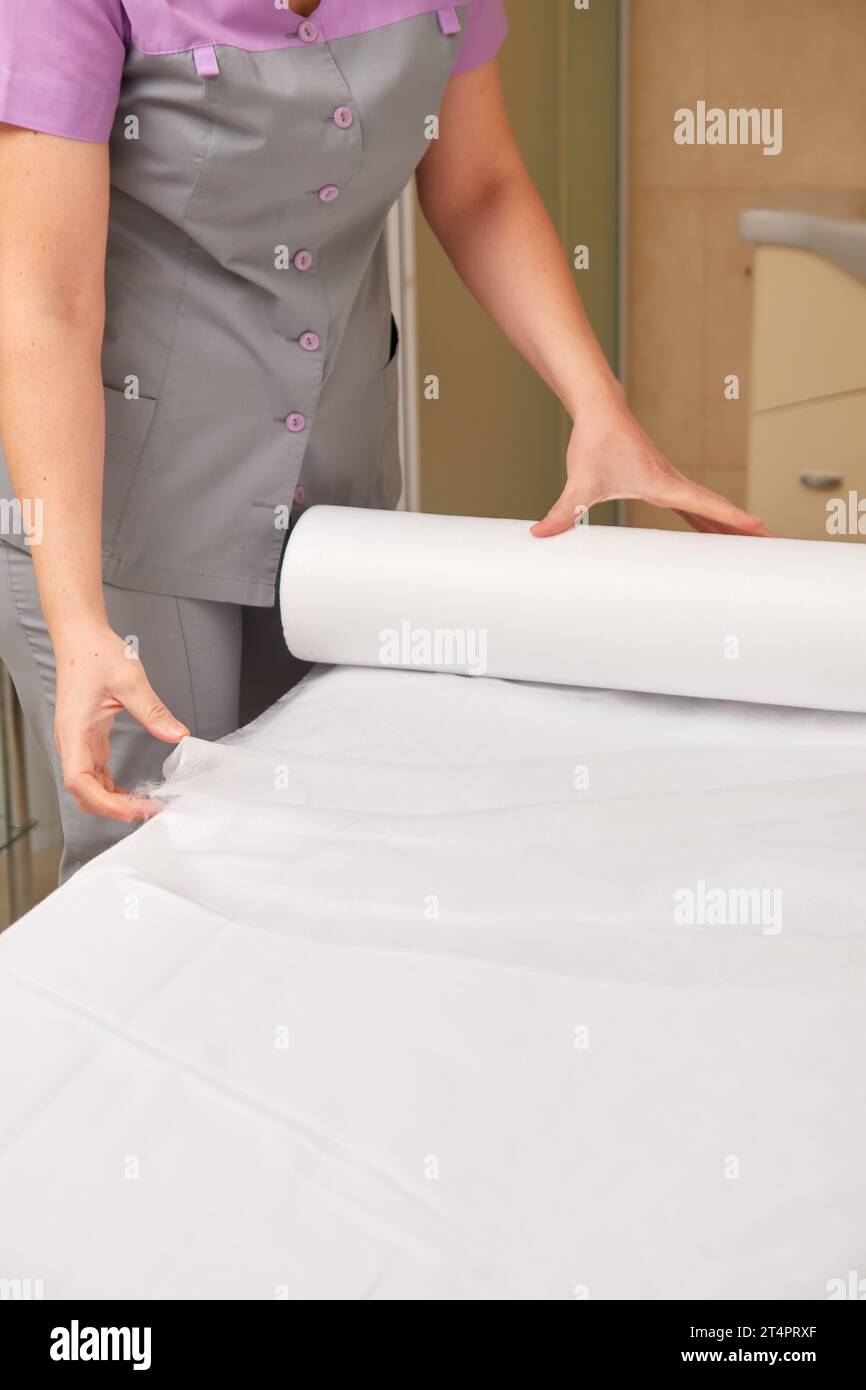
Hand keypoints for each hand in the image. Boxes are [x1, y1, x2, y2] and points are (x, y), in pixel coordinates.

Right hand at [53, 622, 188, 821]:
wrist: (81, 637)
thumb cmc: (96, 653)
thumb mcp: (130, 680)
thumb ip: (153, 711)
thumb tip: (178, 735)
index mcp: (74, 730)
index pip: (79, 781)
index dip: (105, 802)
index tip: (133, 809)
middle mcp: (71, 741)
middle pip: (83, 791)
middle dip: (113, 807)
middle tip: (149, 809)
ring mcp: (78, 742)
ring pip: (88, 785)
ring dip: (113, 800)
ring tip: (145, 804)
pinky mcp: (87, 738)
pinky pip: (95, 773)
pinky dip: (111, 787)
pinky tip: (132, 791)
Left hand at [532, 393, 774, 537]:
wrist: (601, 411)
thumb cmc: (594, 442)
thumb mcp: (578, 482)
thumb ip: (562, 513)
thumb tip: (539, 535)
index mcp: (661, 483)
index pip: (703, 503)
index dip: (729, 517)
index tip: (758, 527)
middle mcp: (673, 483)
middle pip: (718, 510)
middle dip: (747, 530)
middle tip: (777, 545)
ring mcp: (672, 483)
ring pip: (711, 509)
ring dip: (734, 528)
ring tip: (760, 546)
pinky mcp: (665, 484)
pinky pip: (697, 507)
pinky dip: (713, 521)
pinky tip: (718, 536)